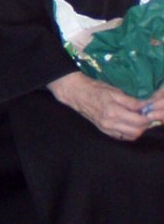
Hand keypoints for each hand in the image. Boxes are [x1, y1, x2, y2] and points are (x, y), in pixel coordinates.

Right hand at [48, 71, 163, 140]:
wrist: (76, 92)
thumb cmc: (94, 88)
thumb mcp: (113, 91)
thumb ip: (131, 101)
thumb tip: (146, 106)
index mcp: (113, 111)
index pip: (139, 120)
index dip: (148, 117)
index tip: (151, 111)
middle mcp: (110, 123)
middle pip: (137, 131)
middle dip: (145, 125)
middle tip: (146, 115)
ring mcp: (106, 128)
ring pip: (131, 136)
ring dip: (138, 129)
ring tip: (138, 119)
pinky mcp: (104, 131)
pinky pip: (122, 137)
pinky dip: (130, 132)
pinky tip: (129, 123)